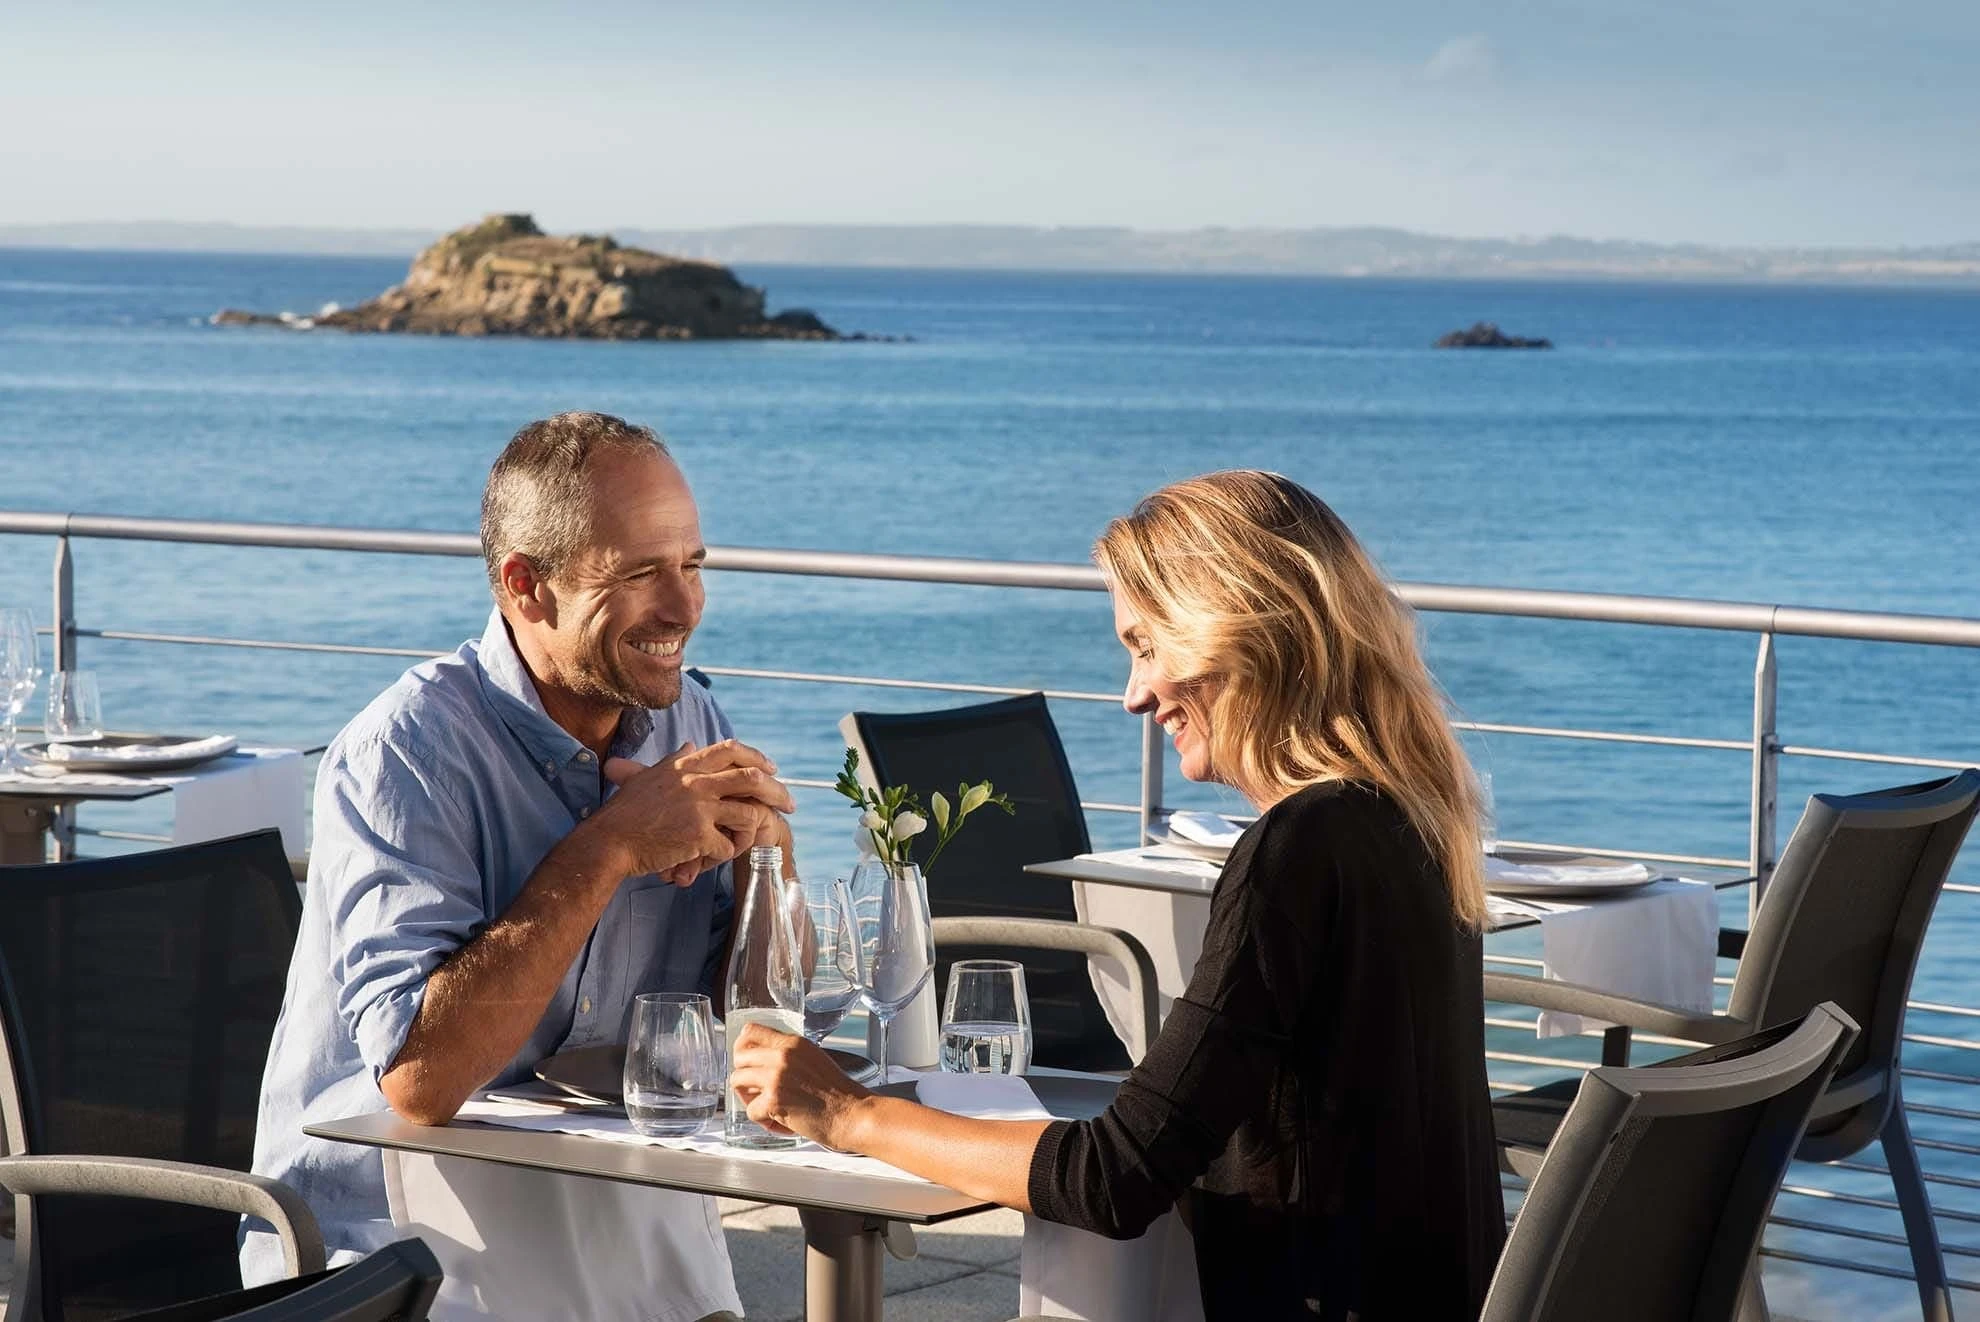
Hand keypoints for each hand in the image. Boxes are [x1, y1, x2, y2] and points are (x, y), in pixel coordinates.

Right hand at [593, 739, 794, 884]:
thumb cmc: (625, 813)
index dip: (757, 757)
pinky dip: (724, 856)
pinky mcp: (698, 835)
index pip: (731, 749)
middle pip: (752, 779)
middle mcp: (695, 781)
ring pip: (748, 815)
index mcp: (685, 765)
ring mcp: (699, 808)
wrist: (609, 841)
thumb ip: (674, 760)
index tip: (772, 769)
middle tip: (790, 805)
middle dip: (777, 792)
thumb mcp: (650, 776)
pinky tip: (710, 860)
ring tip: (744, 842)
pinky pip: (728, 847)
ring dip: (750, 831)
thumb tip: (691, 744)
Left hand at [729, 1020, 872, 1148]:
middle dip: (744, 1078)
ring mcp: (776, 1076)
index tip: (745, 1062)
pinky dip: (762, 1121)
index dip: (741, 1048)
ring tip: (769, 1109)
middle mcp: (782, 1055)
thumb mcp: (814, 1060)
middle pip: (739, 1058)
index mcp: (793, 1043)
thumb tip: (764, 1065)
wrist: (853, 1114)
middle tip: (758, 1093)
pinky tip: (781, 1122)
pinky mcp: (774, 1099)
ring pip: (737, 1082)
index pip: (751, 1031)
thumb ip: (789, 1057)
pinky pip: (750, 1111)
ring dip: (749, 1099)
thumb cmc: (839, 1095)